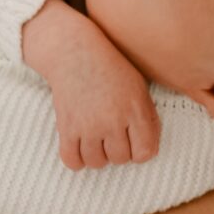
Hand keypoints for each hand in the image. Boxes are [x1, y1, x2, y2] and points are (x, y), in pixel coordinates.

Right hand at [25, 9, 161, 169]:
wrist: (72, 51)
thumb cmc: (109, 68)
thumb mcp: (138, 87)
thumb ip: (146, 118)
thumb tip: (146, 149)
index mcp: (135, 110)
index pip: (145, 153)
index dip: (139, 150)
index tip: (131, 140)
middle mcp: (113, 121)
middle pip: (120, 158)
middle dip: (117, 149)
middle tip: (109, 134)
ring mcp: (88, 125)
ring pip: (97, 162)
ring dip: (97, 154)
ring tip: (94, 139)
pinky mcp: (66, 126)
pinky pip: (72, 160)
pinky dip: (76, 160)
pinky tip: (78, 147)